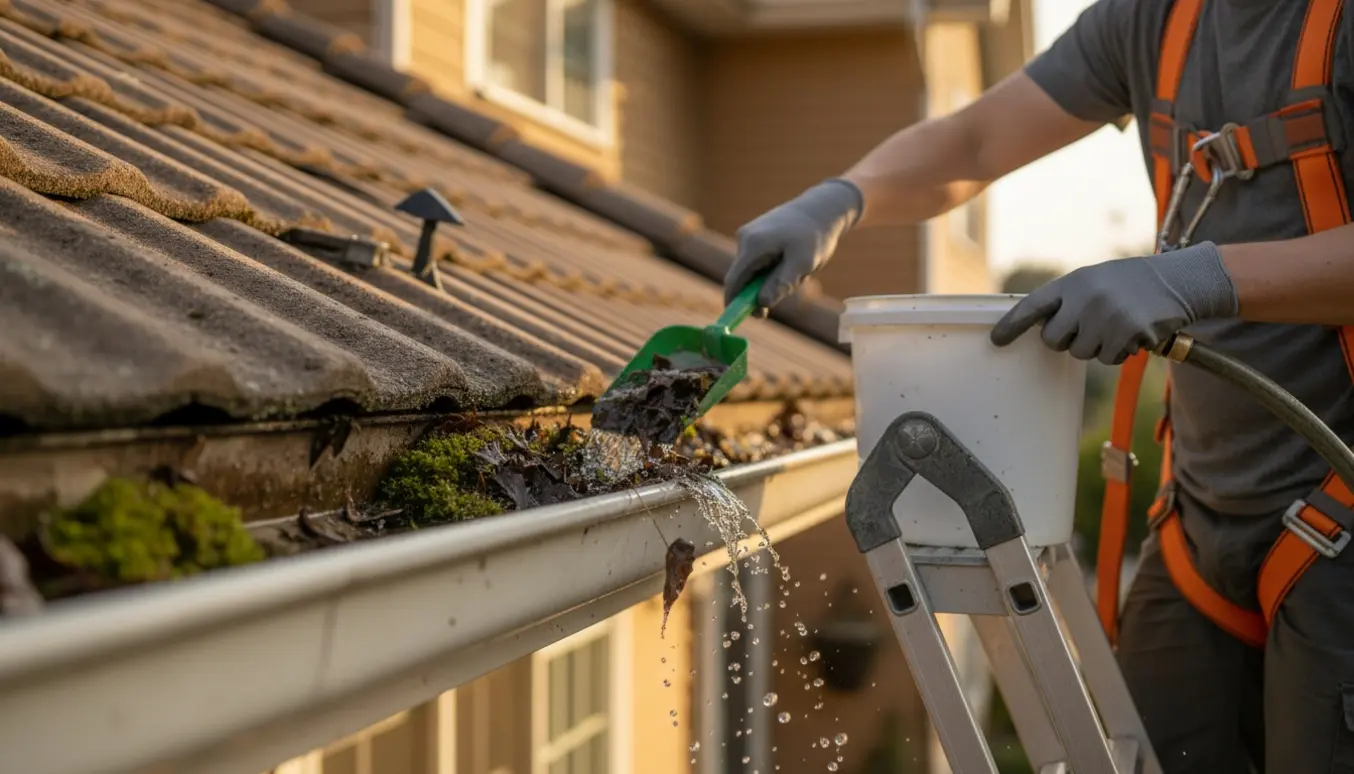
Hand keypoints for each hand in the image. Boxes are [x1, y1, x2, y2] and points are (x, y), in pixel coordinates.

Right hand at [724, 178, 863, 312]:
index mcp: (753, 245)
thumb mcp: (803, 263)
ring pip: (753, 271)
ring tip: (798, 271)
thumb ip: (781, 284)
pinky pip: (758, 261)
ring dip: (770, 279)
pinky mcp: (756, 235)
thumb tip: (761, 303)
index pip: (734, 281)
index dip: (734, 303)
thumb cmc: (815, 235)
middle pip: (743, 277)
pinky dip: (772, 269)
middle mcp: (745, 238)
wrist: (823, 207)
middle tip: (787, 293)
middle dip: (760, 291)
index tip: (741, 319)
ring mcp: (749, 235)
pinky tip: (792, 261)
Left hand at [989, 242, 1237, 364]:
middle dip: (1065, 340)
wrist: (1177, 279)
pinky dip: (1117, 352)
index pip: (1032, 305)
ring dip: (1096, 346)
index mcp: (1072, 282)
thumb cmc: (1129, 283)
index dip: (1012, 325)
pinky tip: (1132, 332)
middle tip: (1087, 327)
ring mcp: (1105, 316)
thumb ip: (1068, 300)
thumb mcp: (1094, 280)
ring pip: (1080, 353)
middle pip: (1052, 340)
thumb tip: (1042, 330)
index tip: (996, 340)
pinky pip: (1107, 359)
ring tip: (1116, 324)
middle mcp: (1084, 298)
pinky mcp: (1126, 333)